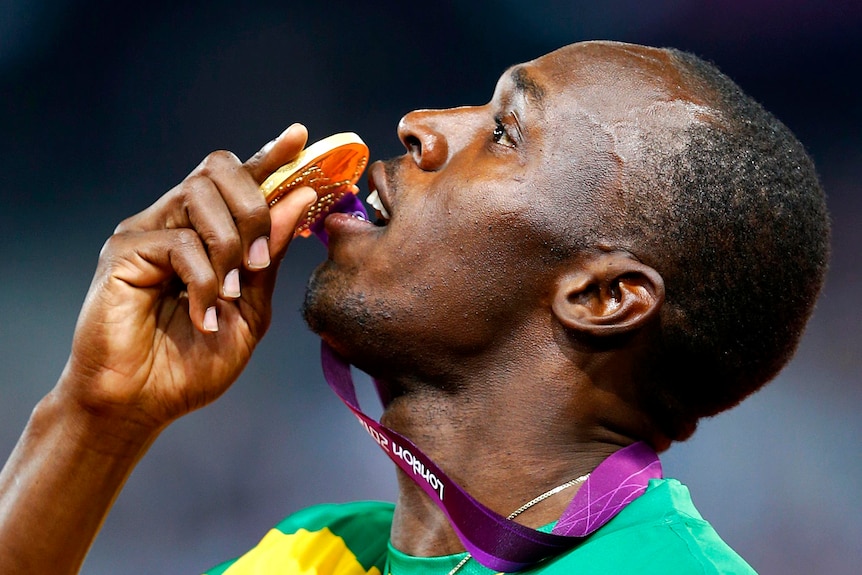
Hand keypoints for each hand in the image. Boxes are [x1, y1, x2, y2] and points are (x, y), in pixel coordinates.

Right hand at [58, 123, 318, 437]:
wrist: (142, 404)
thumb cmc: (190, 365)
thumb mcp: (249, 311)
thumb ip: (269, 257)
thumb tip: (297, 200)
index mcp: (208, 235)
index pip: (239, 181)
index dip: (270, 157)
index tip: (300, 137)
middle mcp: (176, 223)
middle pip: (219, 170)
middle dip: (253, 207)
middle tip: (256, 260)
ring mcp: (147, 232)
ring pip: (201, 194)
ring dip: (229, 246)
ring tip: (226, 293)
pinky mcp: (124, 250)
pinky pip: (181, 242)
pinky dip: (203, 281)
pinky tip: (201, 314)